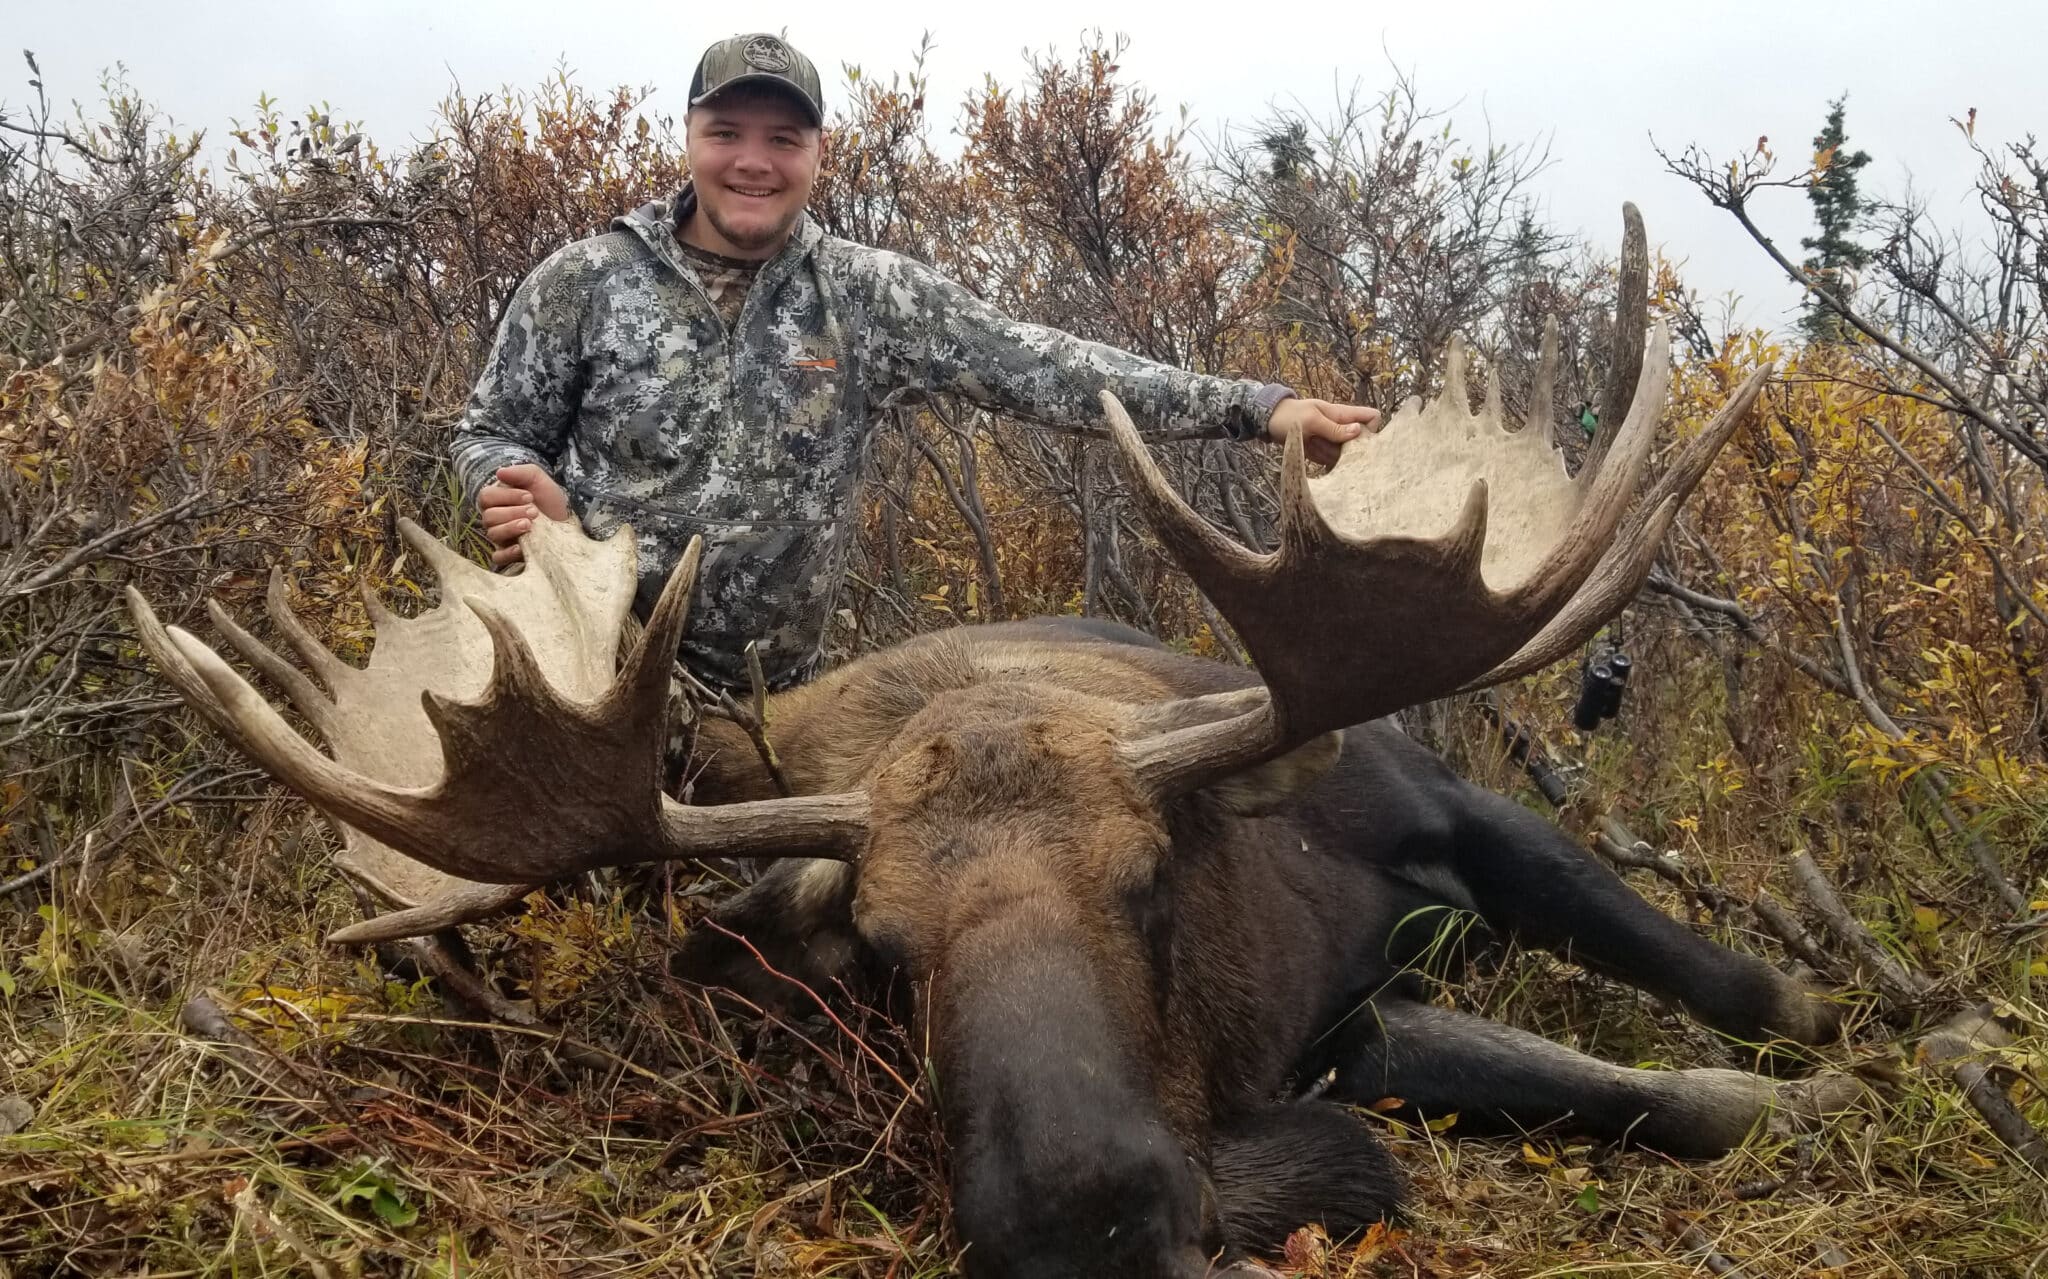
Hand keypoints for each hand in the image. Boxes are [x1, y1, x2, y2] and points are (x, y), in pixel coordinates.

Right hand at [477, 463, 569, 566]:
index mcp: (498, 500)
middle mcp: (496, 519)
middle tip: (534, 512)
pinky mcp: (511, 554)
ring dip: (511, 528)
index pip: (486, 497)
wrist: (569, 520)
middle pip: (489, 517)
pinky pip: (498, 557)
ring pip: (493, 534)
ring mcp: (502, 537)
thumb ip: (520, 472)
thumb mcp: (538, 480)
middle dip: (512, 512)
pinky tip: (521, 547)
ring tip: (530, 525)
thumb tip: (500, 472)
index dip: (506, 496)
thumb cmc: (550, 499)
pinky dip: (507, 553)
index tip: (529, 496)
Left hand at [1264, 397, 1381, 466]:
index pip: (1373, 417)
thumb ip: (1334, 427)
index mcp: (1343, 414)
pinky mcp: (1325, 453)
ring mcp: (1335, 441)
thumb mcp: (1311, 420)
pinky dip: (1321, 459)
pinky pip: (1333, 461)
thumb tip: (1359, 431)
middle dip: (1345, 448)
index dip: (1371, 429)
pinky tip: (1309, 450)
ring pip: (1346, 455)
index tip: (1356, 437)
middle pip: (1360, 443)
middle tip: (1322, 440)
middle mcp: (1343, 428)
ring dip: (1328, 453)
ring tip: (1311, 442)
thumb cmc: (1290, 415)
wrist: (1271, 422)